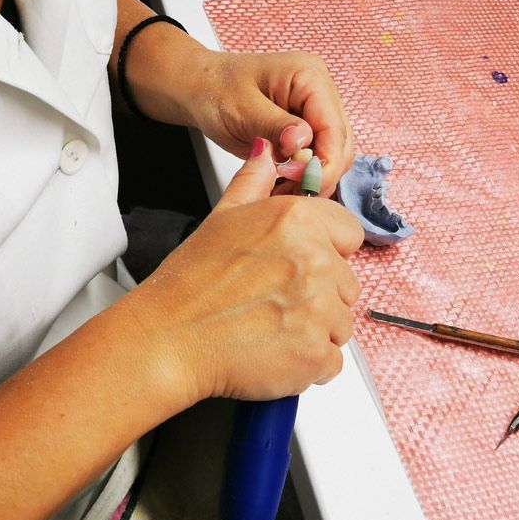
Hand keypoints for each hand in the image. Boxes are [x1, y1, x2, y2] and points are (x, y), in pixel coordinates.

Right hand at [139, 139, 363, 401]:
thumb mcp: (221, 217)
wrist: (168, 339)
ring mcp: (319, 310)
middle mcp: (316, 260)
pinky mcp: (316, 354)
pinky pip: (331, 361)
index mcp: (298, 220)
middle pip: (346, 284)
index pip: (350, 235)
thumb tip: (267, 154)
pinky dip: (308, 364)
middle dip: (318, 296)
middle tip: (272, 302)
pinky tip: (273, 352)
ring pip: (341, 324)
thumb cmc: (190, 283)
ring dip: (314, 331)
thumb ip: (254, 182)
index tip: (297, 266)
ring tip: (268, 327)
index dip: (326, 252)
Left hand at [186, 51, 353, 196]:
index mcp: (309, 76)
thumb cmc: (215, 89)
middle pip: (340, 143)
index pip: (334, 126)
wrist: (199, 89)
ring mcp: (314, 111)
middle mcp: (319, 92)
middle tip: (295, 193)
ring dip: (315, 176)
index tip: (305, 183)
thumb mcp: (242, 109)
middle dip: (322, 172)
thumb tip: (304, 144)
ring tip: (288, 192)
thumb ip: (276, 126)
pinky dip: (305, 175)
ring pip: (333, 154)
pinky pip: (317, 157)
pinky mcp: (306, 129)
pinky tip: (287, 187)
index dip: (325, 160)